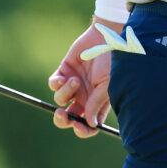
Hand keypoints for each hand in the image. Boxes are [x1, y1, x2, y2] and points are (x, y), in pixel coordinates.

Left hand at [47, 17, 116, 137]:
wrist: (106, 37)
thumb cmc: (113, 61)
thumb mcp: (108, 84)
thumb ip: (96, 103)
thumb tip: (90, 123)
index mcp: (97, 103)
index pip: (88, 125)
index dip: (83, 130)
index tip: (79, 127)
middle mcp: (84, 97)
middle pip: (69, 117)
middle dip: (63, 120)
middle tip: (62, 115)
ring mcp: (74, 84)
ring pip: (60, 100)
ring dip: (65, 93)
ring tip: (75, 81)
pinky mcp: (64, 71)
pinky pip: (53, 84)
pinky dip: (56, 84)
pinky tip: (64, 77)